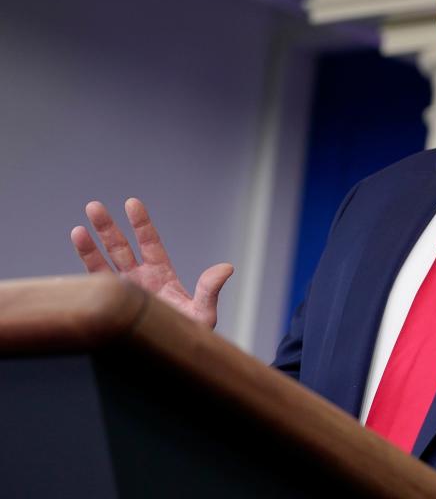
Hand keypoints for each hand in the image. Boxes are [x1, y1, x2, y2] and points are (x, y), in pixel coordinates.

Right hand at [70, 198, 232, 328]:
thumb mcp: (203, 313)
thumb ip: (210, 290)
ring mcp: (123, 293)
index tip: (132, 203)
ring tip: (80, 226)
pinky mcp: (111, 308)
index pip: (150, 244)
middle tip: (94, 206)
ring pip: (103, 264)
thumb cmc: (190, 339)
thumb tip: (226, 268)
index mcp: (162, 276)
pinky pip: (95, 287)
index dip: (141, 224)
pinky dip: (84, 272)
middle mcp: (140, 280)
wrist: (172, 363)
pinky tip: (76, 256)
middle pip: (121, 248)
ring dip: (91, 246)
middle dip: (108, 229)